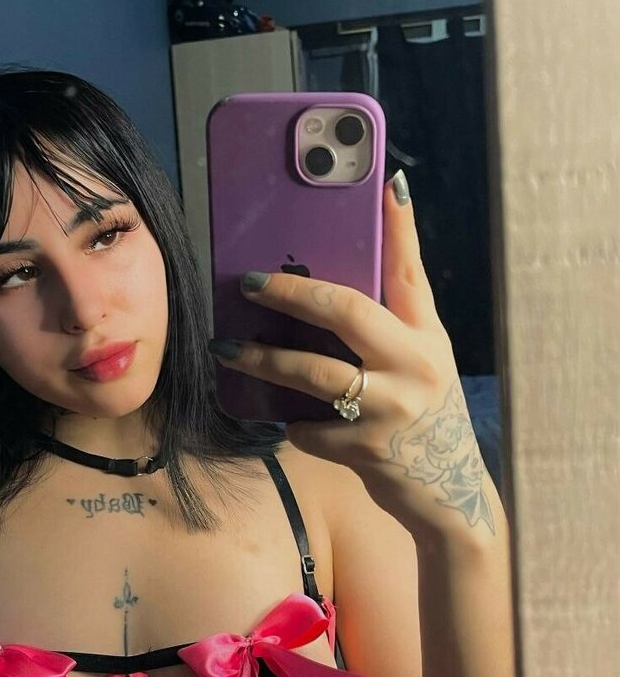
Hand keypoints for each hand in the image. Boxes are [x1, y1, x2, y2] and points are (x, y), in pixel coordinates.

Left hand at [208, 172, 495, 540]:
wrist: (450, 493)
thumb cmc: (424, 417)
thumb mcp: (420, 364)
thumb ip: (388, 327)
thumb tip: (331, 288)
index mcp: (426, 336)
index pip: (411, 271)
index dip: (400, 227)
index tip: (385, 184)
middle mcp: (415, 365)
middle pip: (347, 311)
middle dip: (291, 292)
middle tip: (250, 282)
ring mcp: (392, 408)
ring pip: (314, 373)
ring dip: (262, 359)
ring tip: (226, 348)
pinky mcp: (367, 449)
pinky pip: (308, 427)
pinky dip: (290, 423)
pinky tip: (282, 420)